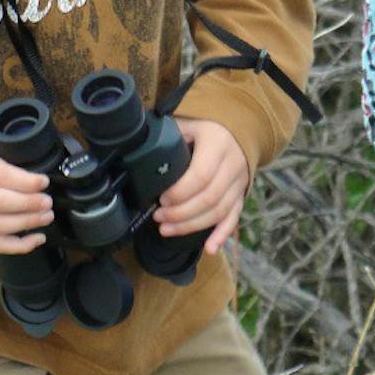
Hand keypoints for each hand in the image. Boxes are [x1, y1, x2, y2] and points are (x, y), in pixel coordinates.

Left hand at [154, 119, 252, 255]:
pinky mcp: (241, 195)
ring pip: (220, 211)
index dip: (180, 192)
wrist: (236, 129)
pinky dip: (221, 235)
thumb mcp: (186, 124)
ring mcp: (240, 182)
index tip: (161, 199)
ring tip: (167, 229)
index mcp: (217, 144)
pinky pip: (234, 218)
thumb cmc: (203, 128)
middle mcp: (233, 164)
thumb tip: (134, 147)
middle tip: (158, 217)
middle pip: (210, 198)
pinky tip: (209, 249)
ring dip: (193, 226)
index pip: (201, 175)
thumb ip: (167, 136)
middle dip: (181, 213)